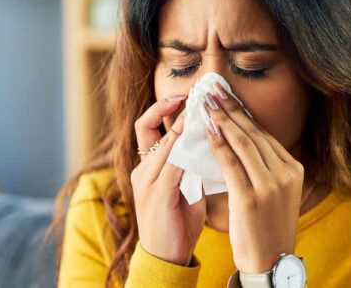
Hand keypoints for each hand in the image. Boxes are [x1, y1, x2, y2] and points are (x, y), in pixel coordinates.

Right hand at [131, 96, 205, 265]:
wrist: (166, 258)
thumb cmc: (177, 225)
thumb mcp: (183, 189)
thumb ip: (189, 167)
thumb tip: (209, 145)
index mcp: (146, 168)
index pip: (149, 127)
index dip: (165, 108)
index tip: (187, 95)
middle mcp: (141, 170)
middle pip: (147, 125)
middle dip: (169, 105)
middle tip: (192, 92)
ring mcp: (146, 181)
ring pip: (163, 141)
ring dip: (183, 122)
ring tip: (201, 108)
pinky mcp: (157, 193)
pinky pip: (173, 162)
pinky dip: (187, 147)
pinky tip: (203, 138)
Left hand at [204, 82, 304, 272]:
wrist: (270, 261)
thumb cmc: (268, 227)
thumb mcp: (277, 192)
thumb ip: (266, 167)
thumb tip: (245, 140)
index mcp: (294, 169)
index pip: (264, 134)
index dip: (243, 112)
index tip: (227, 95)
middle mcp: (285, 173)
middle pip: (254, 133)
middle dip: (231, 108)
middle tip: (212, 89)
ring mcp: (270, 185)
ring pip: (243, 143)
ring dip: (221, 119)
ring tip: (205, 102)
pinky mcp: (251, 197)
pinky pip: (231, 163)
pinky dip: (218, 144)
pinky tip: (206, 130)